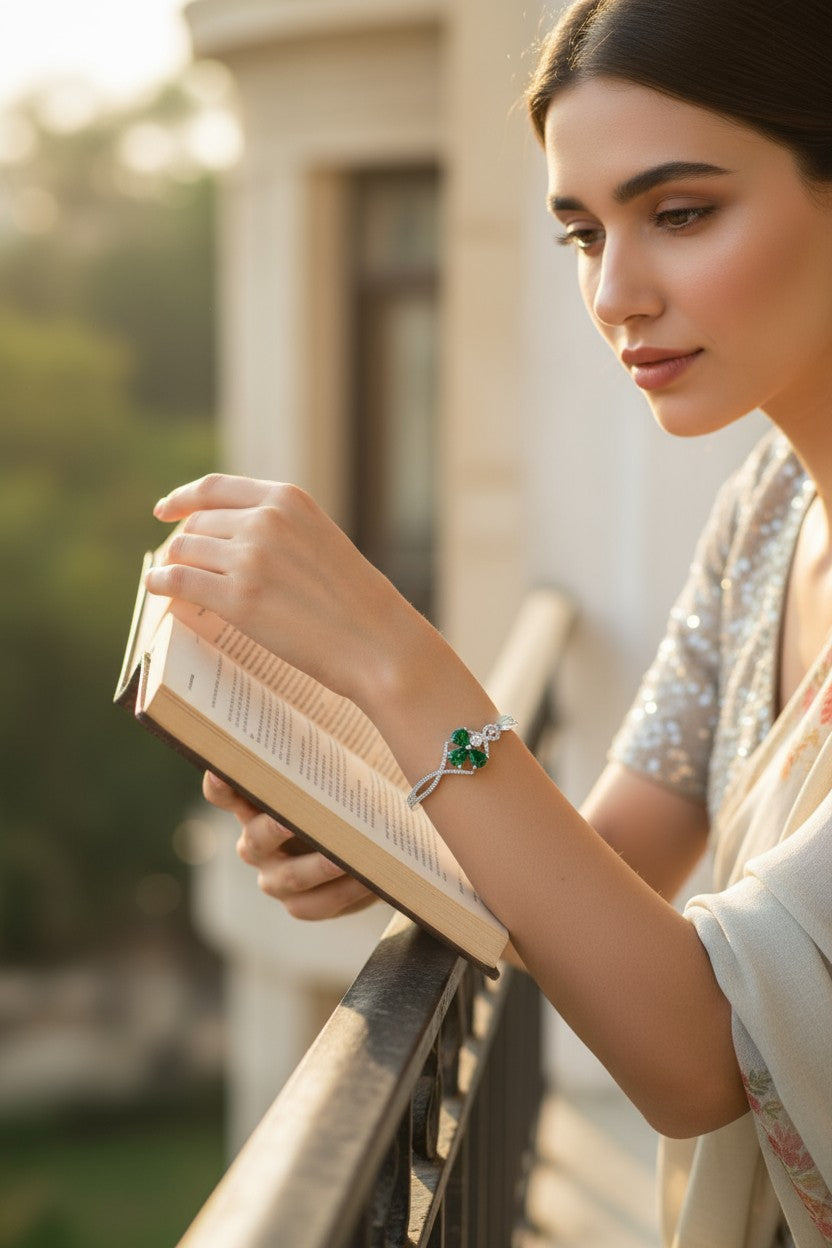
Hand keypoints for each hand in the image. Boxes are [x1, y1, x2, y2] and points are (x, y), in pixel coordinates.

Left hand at [146, 473, 419, 708]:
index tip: (165, 510)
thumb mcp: (319, 539)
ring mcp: (249, 560)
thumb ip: (277, 528)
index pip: (216, 487)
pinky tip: (156, 587)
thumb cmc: (353, 599)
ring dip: (174, 565)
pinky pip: (179, 581)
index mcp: (287, 500)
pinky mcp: (238, 600)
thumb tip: (224, 534)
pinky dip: (160, 582)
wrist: (377, 641)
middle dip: (187, 545)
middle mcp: (265, 522)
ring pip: (184, 550)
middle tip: (184, 566)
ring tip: (172, 580)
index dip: (183, 497)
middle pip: (197, 524)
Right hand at [204, 772, 377, 919]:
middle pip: (255, 840)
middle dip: (273, 830)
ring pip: (287, 878)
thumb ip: (322, 755)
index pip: (225, 794)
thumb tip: (336, 709)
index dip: (220, 785)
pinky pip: (316, 904)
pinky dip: (342, 892)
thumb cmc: (342, 796)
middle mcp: (256, 844)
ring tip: (346, 857)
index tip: (222, 771)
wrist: (369, 844)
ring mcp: (275, 878)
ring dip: (317, 867)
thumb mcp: (332, 772)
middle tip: (291, 821)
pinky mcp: (301, 904)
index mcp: (254, 805)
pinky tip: (367, 877)